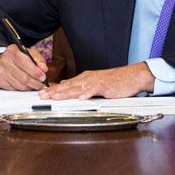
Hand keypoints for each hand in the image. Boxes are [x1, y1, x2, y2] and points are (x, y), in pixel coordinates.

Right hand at [0, 44, 47, 90]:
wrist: (0, 63)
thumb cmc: (18, 58)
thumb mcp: (29, 53)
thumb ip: (38, 59)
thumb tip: (43, 69)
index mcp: (12, 51)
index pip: (24, 63)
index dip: (35, 72)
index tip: (43, 76)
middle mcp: (5, 61)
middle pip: (23, 77)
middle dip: (35, 82)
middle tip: (41, 84)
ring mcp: (1, 73)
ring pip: (20, 85)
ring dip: (30, 87)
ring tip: (36, 85)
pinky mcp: (1, 82)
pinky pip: (15, 89)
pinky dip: (24, 89)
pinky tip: (27, 86)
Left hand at [39, 63, 154, 99]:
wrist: (133, 76)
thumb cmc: (117, 81)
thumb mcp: (97, 83)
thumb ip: (83, 87)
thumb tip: (69, 89)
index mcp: (86, 78)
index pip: (66, 84)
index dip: (53, 89)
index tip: (42, 93)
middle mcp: (88, 78)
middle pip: (68, 86)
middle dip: (54, 91)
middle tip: (41, 96)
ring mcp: (96, 82)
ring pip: (77, 88)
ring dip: (65, 93)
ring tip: (54, 97)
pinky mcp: (105, 86)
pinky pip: (94, 90)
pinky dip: (87, 94)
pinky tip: (80, 98)